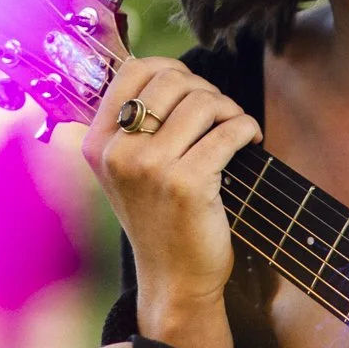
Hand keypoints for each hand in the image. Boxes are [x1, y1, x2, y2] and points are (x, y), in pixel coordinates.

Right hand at [59, 55, 262, 347]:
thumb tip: (167, 71)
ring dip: (230, 109)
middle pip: (172, 80)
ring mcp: (149, 168)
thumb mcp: (128, 171)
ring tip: (236, 129)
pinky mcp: (186, 184)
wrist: (173, 278)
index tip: (194, 91)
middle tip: (221, 116)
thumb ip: (134, 125)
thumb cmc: (159, 219)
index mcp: (97, 142)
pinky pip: (228, 131)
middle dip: (207, 91)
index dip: (173, 69)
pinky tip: (250, 142)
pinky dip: (247, 129)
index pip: (133, 70)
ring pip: (203, 102)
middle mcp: (117, 152)